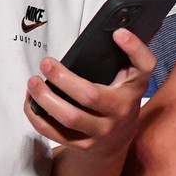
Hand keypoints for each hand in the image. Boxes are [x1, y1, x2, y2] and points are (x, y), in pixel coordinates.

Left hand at [24, 27, 154, 155]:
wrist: (118, 140)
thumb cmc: (118, 98)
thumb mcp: (129, 78)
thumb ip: (126, 56)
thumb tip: (117, 30)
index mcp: (133, 88)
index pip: (144, 66)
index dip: (134, 48)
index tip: (118, 33)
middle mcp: (121, 111)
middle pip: (90, 96)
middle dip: (62, 78)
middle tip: (46, 63)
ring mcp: (102, 132)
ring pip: (69, 117)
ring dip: (45, 98)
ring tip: (33, 82)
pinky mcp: (83, 145)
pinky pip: (55, 133)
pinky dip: (37, 117)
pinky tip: (30, 102)